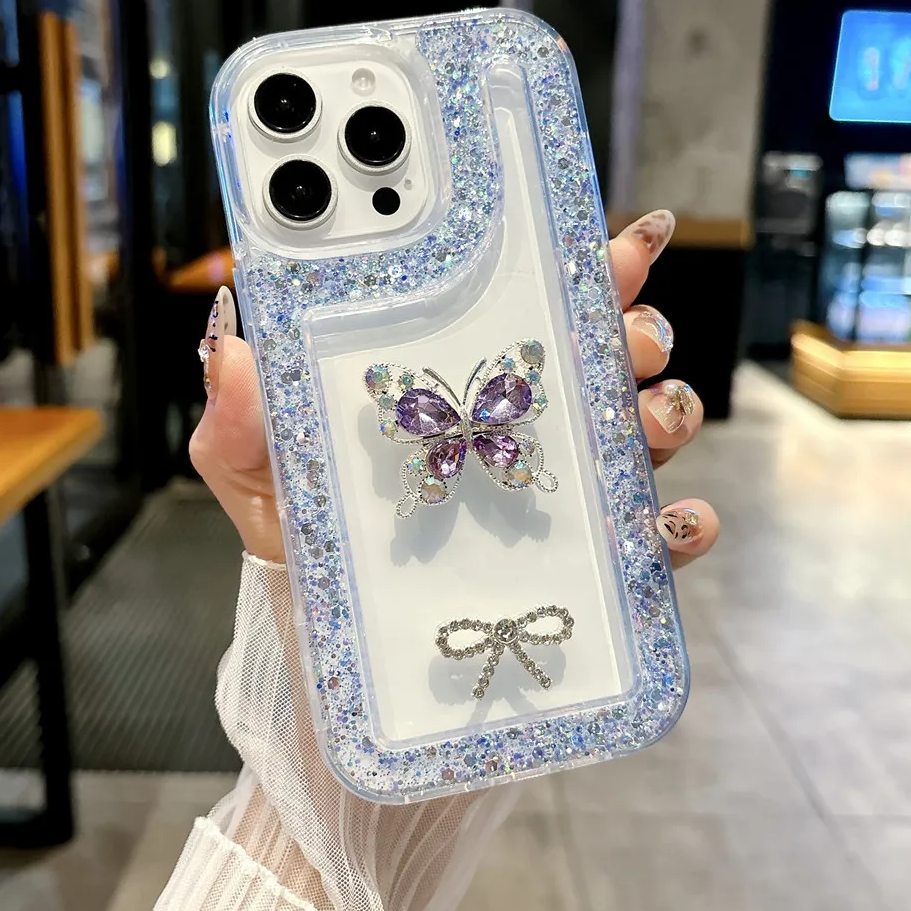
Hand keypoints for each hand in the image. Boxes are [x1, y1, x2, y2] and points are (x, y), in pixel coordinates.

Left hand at [189, 209, 718, 567]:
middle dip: (635, 331)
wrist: (337, 667)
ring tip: (646, 419)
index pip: (523, 313)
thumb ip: (241, 422)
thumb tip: (230, 346)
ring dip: (665, 412)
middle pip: (603, 360)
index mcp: (454, 393)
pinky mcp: (584, 571)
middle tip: (627, 335)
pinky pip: (653, 541)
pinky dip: (680, 524)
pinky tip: (672, 521)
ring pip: (642, 433)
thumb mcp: (263, 485)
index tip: (610, 242)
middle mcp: (517, 434)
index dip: (575, 268)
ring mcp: (557, 499)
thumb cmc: (309, 557)